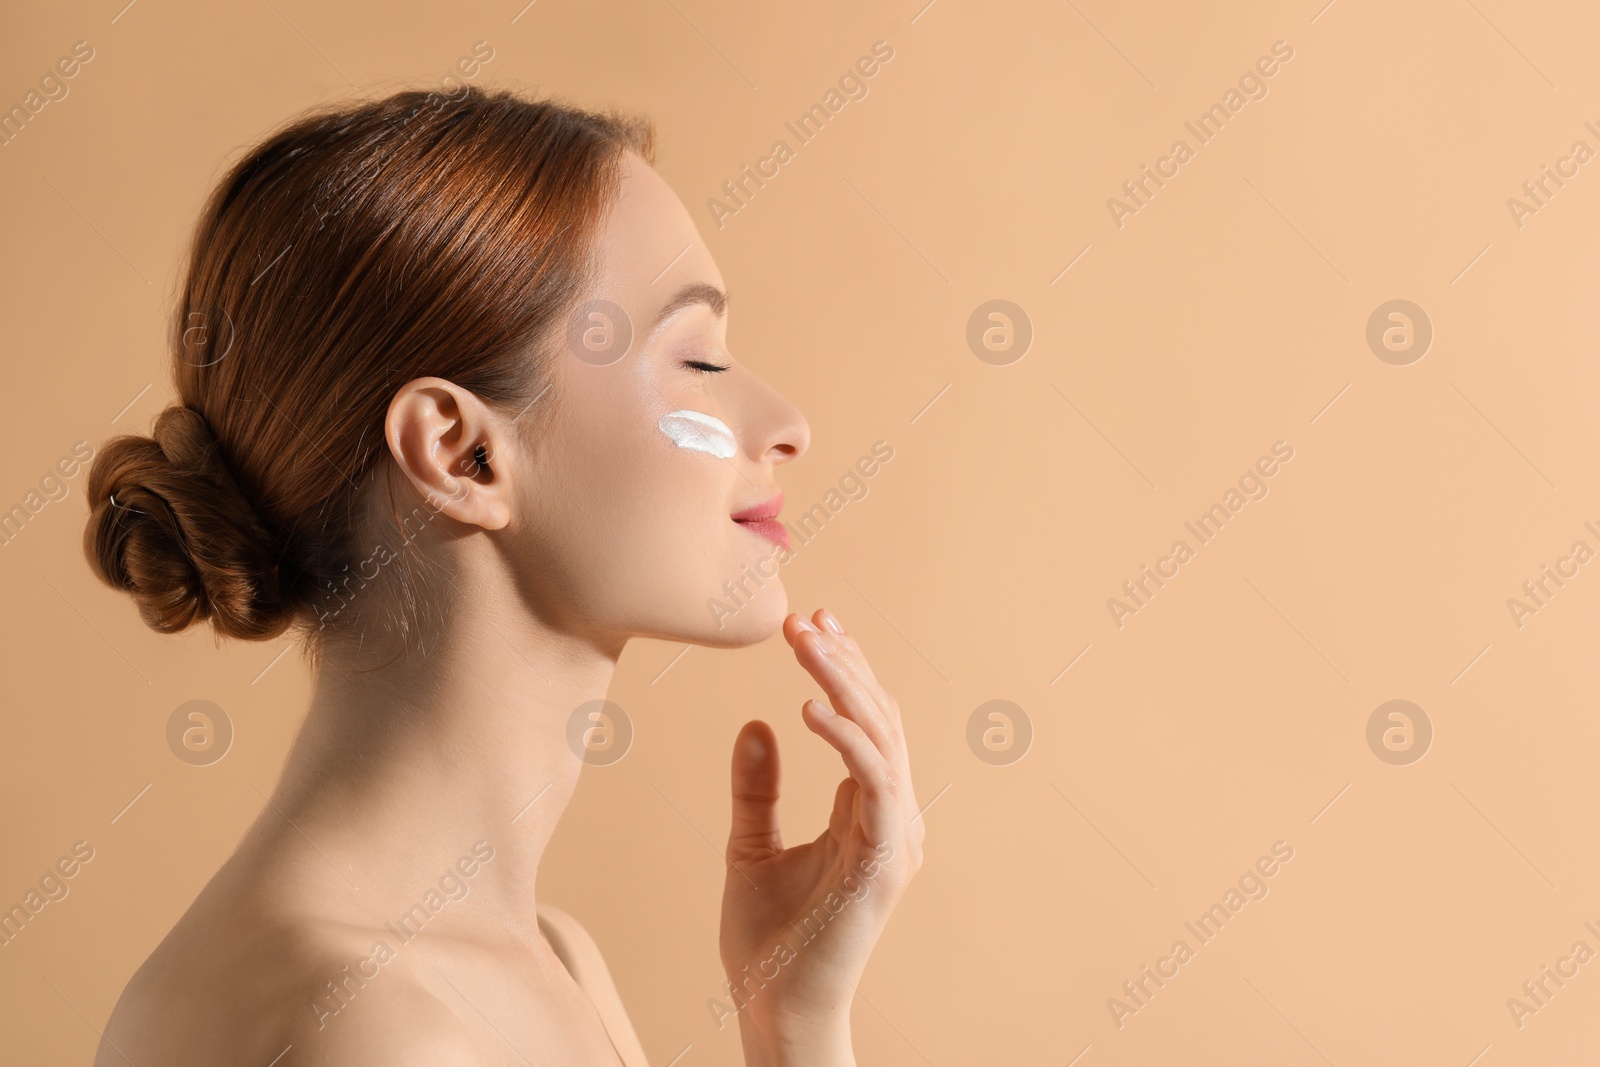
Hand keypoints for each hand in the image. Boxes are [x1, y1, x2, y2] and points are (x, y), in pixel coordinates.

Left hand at [718, 608, 924, 1062]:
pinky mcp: (883, 862)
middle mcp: (893, 819)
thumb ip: (757, 789)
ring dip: (845, 685)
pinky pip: (876, 784)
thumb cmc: (766, 941)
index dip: (846, 670)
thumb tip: (755, 724)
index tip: (813, 623)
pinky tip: (810, 710)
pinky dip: (848, 741)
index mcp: (869, 814)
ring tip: (806, 642)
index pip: (868, 724)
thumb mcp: (749, 846)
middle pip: (880, 719)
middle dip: (844, 663)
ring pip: (883, 739)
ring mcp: (894, 839)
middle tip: (804, 618)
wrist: (776, 1010)